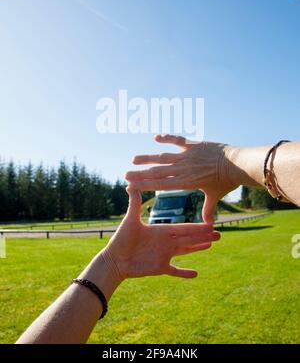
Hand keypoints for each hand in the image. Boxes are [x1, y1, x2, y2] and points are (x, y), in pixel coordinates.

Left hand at [101, 187, 219, 280]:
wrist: (114, 259)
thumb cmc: (121, 239)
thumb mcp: (130, 220)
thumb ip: (134, 204)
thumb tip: (130, 185)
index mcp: (162, 230)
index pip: (184, 228)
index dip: (197, 227)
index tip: (210, 224)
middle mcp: (166, 242)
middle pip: (189, 238)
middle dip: (203, 236)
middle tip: (219, 234)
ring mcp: (164, 255)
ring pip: (186, 251)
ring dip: (198, 248)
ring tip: (211, 245)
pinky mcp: (160, 268)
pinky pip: (175, 271)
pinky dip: (184, 273)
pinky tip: (196, 273)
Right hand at [125, 134, 239, 223]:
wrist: (236, 164)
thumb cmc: (226, 182)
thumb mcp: (215, 196)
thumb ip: (208, 209)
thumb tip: (208, 225)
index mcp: (185, 182)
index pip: (160, 185)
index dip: (144, 185)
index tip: (131, 185)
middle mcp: (182, 169)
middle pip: (156, 172)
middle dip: (139, 174)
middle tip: (125, 174)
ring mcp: (186, 156)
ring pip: (163, 157)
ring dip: (147, 158)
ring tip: (133, 159)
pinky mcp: (193, 145)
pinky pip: (177, 140)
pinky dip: (167, 137)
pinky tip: (156, 137)